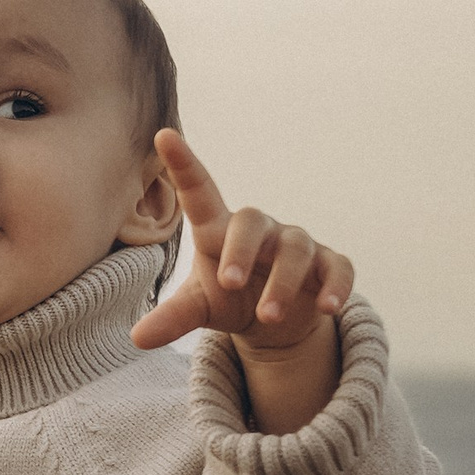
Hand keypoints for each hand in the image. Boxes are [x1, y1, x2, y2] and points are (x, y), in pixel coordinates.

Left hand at [129, 131, 351, 432]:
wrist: (275, 320)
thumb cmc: (229, 298)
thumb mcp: (199, 308)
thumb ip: (173, 317)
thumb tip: (137, 338)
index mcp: (218, 231)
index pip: (200, 192)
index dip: (184, 164)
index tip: (164, 135)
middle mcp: (258, 230)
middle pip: (250, 223)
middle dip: (240, 252)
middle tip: (228, 284)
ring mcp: (295, 244)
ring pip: (295, 249)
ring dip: (283, 283)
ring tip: (267, 317)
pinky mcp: (328, 265)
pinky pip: (338, 267)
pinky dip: (336, 286)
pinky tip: (328, 307)